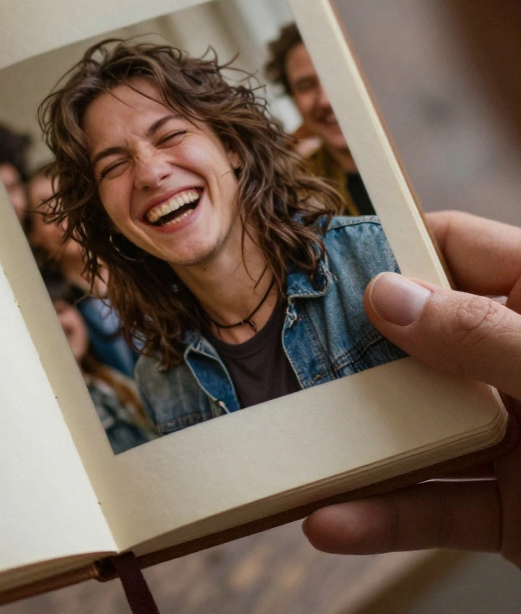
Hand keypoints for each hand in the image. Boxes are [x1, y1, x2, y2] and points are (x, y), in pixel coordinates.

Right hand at [303, 211, 520, 566]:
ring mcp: (511, 439)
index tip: (308, 253)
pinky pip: (431, 509)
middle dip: (342, 356)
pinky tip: (331, 519)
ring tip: (286, 452)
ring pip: (409, 435)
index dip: (384, 246)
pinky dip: (379, 519)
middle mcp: (519, 364)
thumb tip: (387, 296)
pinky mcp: (506, 510)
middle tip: (269, 359)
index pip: (453, 248)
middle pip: (410, 345)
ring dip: (347, 450)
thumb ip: (482, 333)